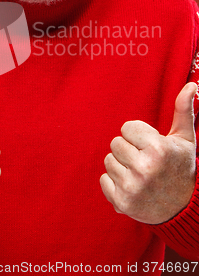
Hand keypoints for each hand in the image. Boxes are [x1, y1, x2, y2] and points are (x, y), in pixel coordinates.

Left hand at [100, 82, 197, 223]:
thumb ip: (183, 110)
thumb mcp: (185, 139)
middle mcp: (144, 168)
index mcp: (158, 149)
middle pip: (115, 143)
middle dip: (128, 150)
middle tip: (144, 161)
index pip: (126, 128)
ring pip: (108, 161)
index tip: (150, 147)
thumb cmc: (180, 167)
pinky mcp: (122, 203)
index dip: (138, 136)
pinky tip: (132, 187)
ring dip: (121, 166)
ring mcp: (132, 187)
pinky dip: (114, 183)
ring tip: (139, 174)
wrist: (182, 208)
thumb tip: (191, 85)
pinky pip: (103, 180)